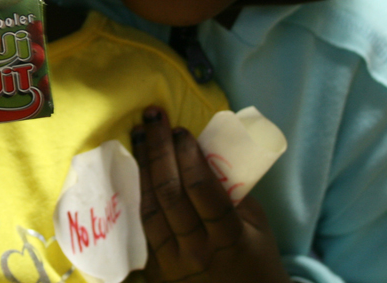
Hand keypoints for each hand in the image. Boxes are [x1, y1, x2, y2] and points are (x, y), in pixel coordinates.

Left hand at [131, 107, 290, 282]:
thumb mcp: (255, 223)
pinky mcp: (155, 270)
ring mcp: (172, 263)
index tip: (180, 130)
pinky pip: (139, 226)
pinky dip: (135, 195)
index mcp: (230, 239)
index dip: (188, 157)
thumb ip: (231, 189)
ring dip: (141, 167)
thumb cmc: (255, 256)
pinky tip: (130, 169)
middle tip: (152, 119)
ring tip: (138, 136)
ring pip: (150, 208)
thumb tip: (202, 151)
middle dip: (159, 150)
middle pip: (170, 194)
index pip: (203, 190)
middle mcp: (197, 251)